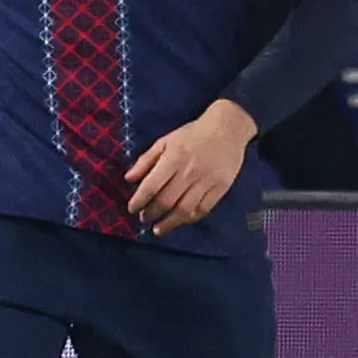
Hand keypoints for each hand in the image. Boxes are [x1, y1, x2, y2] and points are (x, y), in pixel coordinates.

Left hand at [124, 99, 256, 232]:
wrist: (228, 128)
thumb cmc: (192, 134)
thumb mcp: (165, 141)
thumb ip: (146, 160)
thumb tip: (129, 178)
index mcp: (173, 158)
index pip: (151, 186)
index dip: (139, 201)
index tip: (132, 209)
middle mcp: (189, 172)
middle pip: (166, 201)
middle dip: (151, 213)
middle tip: (143, 218)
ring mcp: (207, 181)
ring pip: (184, 210)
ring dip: (168, 223)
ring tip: (157, 228)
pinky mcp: (221, 187)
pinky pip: (203, 209)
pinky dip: (189, 219)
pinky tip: (179, 222)